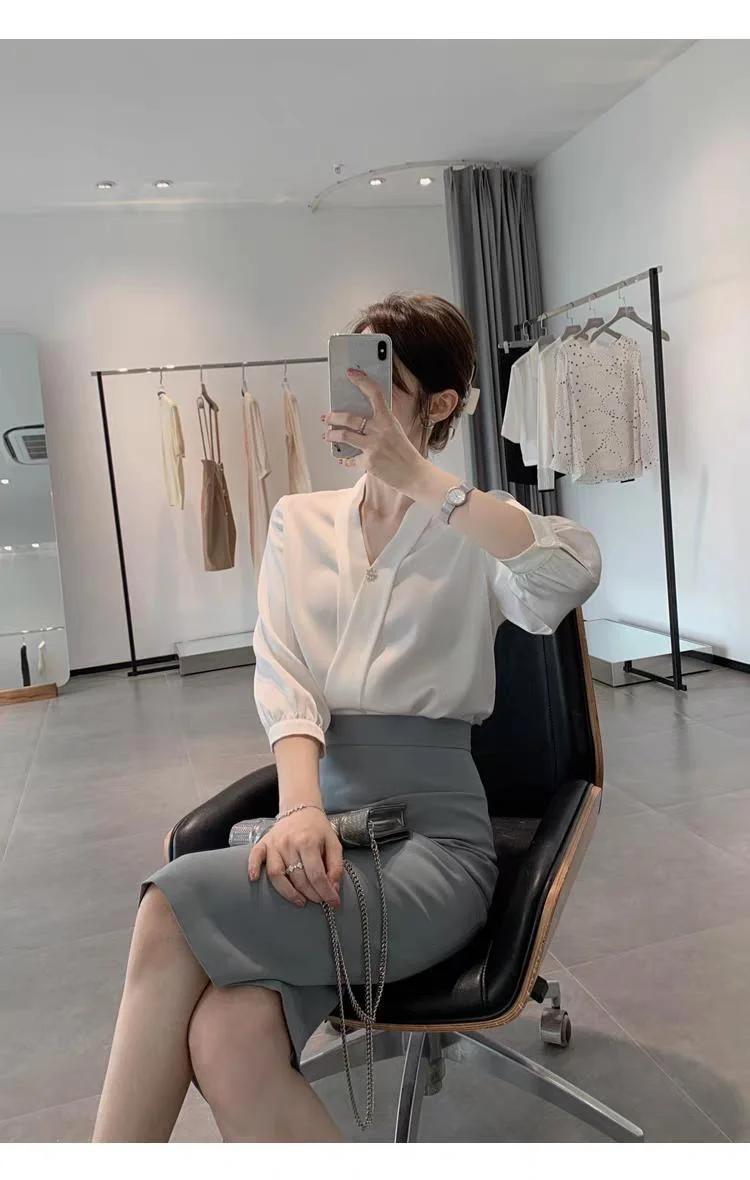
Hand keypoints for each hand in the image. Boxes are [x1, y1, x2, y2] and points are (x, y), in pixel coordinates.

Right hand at [247, 808, 342, 908]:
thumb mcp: (334, 844)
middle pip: (298, 877)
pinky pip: (255, 856)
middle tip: (319, 901)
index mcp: (308, 841)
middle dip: (310, 894)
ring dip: (288, 892)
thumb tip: (333, 889)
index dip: (325, 892)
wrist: (301, 810)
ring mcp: (275, 844)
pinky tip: (254, 879)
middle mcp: (289, 843)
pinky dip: (253, 868)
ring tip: (300, 901)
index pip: (316, 874)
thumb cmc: (318, 829)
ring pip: (276, 874)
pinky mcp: (264, 843)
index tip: (333, 903)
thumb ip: (336, 866)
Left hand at [322, 368, 427, 492]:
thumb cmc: (405, 453)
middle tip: (327, 417)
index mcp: (388, 420)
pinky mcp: (369, 463)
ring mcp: (373, 447)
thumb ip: (381, 422)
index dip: (362, 382)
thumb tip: (361, 418)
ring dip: (332, 435)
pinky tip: (342, 459)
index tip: (352, 374)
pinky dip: (345, 460)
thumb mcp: (396, 431)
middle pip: (350, 418)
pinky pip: (350, 459)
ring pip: (344, 436)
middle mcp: (380, 431)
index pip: (375, 394)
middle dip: (334, 417)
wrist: (414, 474)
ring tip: (328, 435)